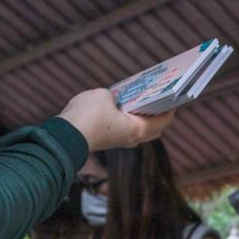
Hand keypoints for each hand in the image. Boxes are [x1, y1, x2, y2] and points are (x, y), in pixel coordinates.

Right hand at [58, 89, 174, 151]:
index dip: (169, 110)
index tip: (173, 99)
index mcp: (138, 130)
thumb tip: (114, 100)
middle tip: (158, 100)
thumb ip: (115, 96)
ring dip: (142, 118)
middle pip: (153, 129)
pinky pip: (125, 130)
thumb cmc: (88, 114)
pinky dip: (129, 120)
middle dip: (157, 115)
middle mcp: (132, 139)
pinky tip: (123, 107)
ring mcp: (120, 142)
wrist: (65, 135)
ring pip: (139, 131)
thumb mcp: (104, 95)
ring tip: (141, 101)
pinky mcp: (108, 141)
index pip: (163, 122)